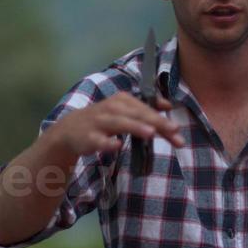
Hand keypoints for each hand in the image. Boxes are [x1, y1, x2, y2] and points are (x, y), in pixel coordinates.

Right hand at [51, 93, 183, 157]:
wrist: (70, 130)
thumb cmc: (103, 120)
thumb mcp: (124, 110)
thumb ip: (145, 109)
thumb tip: (168, 105)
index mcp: (122, 101)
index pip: (145, 109)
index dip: (162, 119)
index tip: (177, 129)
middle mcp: (112, 109)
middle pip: (136, 115)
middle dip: (156, 122)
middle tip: (174, 130)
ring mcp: (99, 123)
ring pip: (119, 123)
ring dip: (135, 127)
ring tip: (151, 133)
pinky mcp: (89, 138)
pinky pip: (99, 140)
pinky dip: (108, 143)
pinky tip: (118, 146)